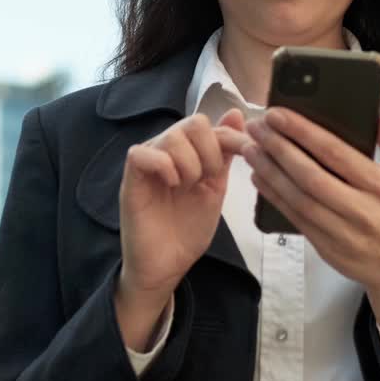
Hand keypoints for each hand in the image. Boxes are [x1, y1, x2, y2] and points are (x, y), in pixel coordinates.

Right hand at [115, 110, 248, 348]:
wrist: (167, 266)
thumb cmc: (187, 230)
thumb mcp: (215, 188)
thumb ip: (224, 153)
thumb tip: (236, 114)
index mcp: (186, 152)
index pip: (210, 126)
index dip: (232, 137)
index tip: (248, 152)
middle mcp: (165, 150)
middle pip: (194, 123)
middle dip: (210, 152)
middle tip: (206, 180)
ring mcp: (147, 162)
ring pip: (173, 136)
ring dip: (190, 165)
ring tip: (187, 188)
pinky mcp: (131, 179)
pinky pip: (143, 153)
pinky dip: (165, 167)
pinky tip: (172, 186)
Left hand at [243, 109, 379, 355]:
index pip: (336, 153)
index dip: (304, 132)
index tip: (279, 114)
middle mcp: (361, 209)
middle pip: (311, 175)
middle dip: (279, 149)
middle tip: (257, 128)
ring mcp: (342, 231)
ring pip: (298, 198)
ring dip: (270, 172)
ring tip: (251, 149)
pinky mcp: (325, 247)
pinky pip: (295, 218)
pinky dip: (274, 196)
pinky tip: (259, 177)